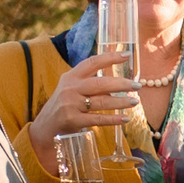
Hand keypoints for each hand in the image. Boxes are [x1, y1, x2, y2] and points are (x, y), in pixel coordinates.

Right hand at [25, 50, 135, 170]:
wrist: (45, 126)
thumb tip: (119, 82)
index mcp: (71, 77)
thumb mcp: (72, 89)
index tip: (126, 56)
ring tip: (135, 101)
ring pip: (101, 102)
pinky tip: (125, 119)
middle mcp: (70, 88)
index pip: (92, 63)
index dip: (109, 58)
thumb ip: (89, 83)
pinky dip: (113, 119)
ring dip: (120, 102)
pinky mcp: (73, 120)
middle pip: (100, 83)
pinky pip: (97, 119)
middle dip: (121, 84)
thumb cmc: (65, 105)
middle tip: (138, 85)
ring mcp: (71, 104)